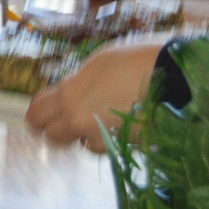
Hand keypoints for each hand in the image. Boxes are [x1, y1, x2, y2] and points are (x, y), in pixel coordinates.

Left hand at [23, 38, 171, 151]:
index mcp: (68, 95)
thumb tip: (67, 94)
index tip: (40, 115)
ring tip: (106, 116)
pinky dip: (111, 139)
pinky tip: (124, 122)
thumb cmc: (135, 60)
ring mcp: (101, 138)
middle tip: (68, 120)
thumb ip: (76, 84)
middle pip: (53, 138)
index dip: (36, 116)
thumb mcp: (98, 64)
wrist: (173, 78)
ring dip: (88, 135)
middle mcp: (78, 120)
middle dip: (58, 130)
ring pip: (83, 145)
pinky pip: (108, 147)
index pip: (36, 115)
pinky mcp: (122, 148)